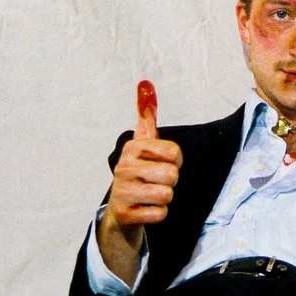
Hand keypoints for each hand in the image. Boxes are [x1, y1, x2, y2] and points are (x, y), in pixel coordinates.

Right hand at [96, 81, 182, 284]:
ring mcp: (122, 191)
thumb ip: (146, 113)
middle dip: (171, 181)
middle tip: (156, 181)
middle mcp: (124, 166)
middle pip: (172, 175)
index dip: (175, 161)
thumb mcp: (143, 141)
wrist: (120, 210)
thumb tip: (145, 82)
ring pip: (167, 194)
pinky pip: (160, 214)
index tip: (162, 162)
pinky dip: (158, 214)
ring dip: (164, 198)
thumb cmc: (139, 170)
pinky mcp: (124, 214)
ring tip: (151, 195)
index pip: (175, 153)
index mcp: (133, 146)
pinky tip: (146, 209)